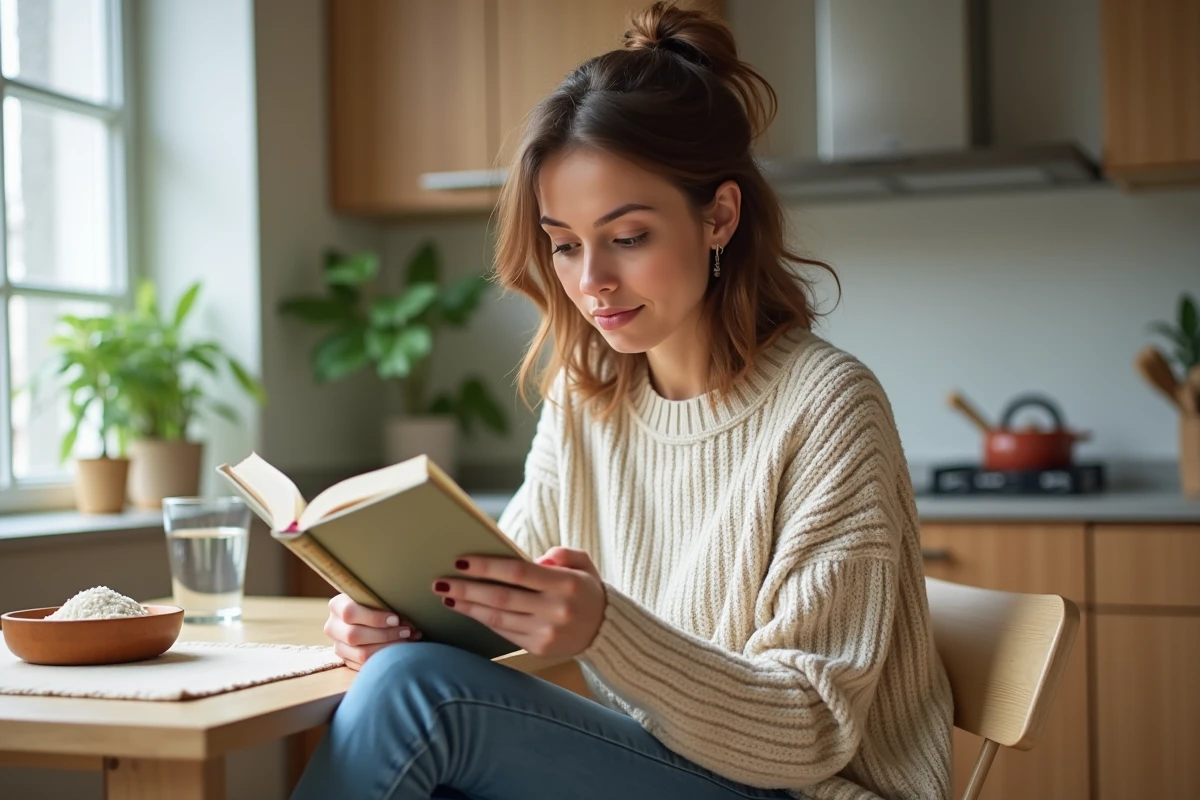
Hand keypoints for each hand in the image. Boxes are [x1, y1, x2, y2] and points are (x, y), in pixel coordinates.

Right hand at [324, 593, 420, 670]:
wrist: (371, 616)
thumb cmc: (380, 602)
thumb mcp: (379, 596)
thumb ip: (387, 601)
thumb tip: (408, 617)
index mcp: (337, 605)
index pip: (350, 612)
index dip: (374, 617)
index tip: (396, 619)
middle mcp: (333, 626)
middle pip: (354, 635)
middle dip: (385, 635)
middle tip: (407, 631)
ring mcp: (339, 646)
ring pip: (361, 654)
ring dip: (388, 648)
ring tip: (408, 640)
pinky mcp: (347, 661)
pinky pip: (366, 666)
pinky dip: (386, 659)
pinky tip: (401, 652)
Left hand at [432, 546, 605, 657]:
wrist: (606, 630)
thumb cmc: (586, 590)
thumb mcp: (584, 563)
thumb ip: (561, 554)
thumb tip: (535, 559)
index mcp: (566, 584)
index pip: (518, 572)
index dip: (487, 567)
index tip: (460, 562)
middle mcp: (556, 610)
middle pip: (501, 597)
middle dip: (467, 589)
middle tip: (440, 582)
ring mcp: (546, 633)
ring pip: (498, 618)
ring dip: (469, 607)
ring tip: (447, 596)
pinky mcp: (539, 648)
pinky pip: (504, 632)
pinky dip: (484, 620)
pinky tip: (468, 610)